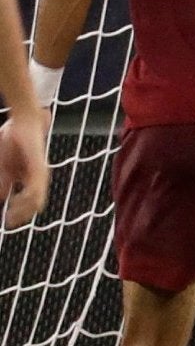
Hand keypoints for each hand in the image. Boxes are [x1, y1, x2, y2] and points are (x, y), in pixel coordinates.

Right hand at [0, 110, 49, 227]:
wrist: (25, 122)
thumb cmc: (13, 140)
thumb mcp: (4, 164)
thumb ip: (4, 180)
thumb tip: (3, 196)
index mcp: (29, 177)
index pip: (27, 202)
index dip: (17, 213)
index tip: (7, 222)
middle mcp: (37, 178)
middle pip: (34, 205)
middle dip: (20, 216)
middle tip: (8, 223)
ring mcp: (40, 173)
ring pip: (36, 200)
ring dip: (23, 210)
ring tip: (11, 217)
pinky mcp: (39, 168)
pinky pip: (35, 188)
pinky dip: (26, 198)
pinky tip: (16, 203)